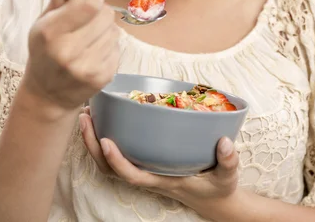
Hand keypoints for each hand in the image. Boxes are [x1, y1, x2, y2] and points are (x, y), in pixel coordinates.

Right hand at [23, 0, 119, 110]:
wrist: (47, 95)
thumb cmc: (45, 52)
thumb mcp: (44, 23)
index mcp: (50, 32)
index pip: (91, 1)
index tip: (83, 3)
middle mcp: (67, 51)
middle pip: (107, 14)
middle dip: (99, 14)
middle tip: (86, 24)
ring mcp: (86, 67)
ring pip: (115, 31)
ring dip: (105, 32)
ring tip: (88, 41)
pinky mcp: (102, 77)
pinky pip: (118, 49)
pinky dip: (109, 49)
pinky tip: (93, 56)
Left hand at [78, 107, 239, 202]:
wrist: (214, 200)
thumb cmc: (217, 188)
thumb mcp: (227, 177)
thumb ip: (228, 161)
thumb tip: (225, 142)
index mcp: (162, 181)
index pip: (132, 176)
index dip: (116, 160)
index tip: (106, 140)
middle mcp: (147, 177)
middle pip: (109, 168)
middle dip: (93, 144)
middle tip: (85, 116)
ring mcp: (144, 170)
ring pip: (108, 163)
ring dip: (93, 140)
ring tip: (87, 114)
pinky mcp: (145, 163)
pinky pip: (118, 154)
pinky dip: (105, 138)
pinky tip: (105, 119)